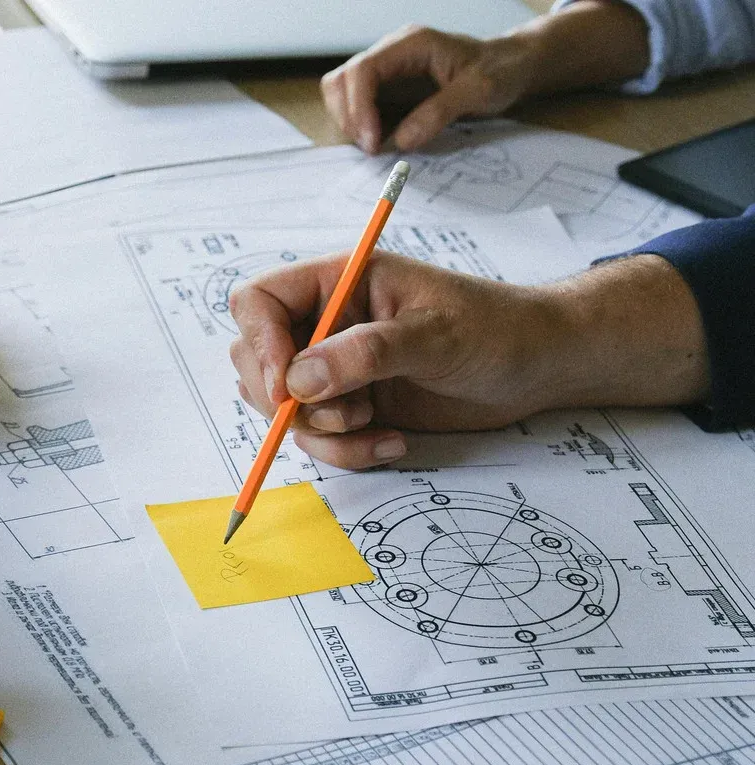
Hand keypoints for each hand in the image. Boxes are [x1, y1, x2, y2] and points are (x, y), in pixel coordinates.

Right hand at [228, 251, 708, 469]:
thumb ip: (366, 353)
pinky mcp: (351, 406)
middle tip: (338, 414)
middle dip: (285, 400)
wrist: (539, 368)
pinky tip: (391, 442)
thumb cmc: (497, 330)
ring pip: (282, 408)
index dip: (260, 343)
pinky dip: (345, 451)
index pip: (259, 302)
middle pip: (255, 360)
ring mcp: (336, 368)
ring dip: (321, 431)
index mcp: (340, 283)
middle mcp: (327, 323)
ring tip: (373, 425)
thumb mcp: (435, 335)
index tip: (287, 385)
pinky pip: (317, 438)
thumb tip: (299, 381)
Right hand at [321, 25, 536, 152]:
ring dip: (350, 123)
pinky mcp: (388, 89)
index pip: (362, 70)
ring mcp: (386, 71)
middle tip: (372, 148)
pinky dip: (360, 127)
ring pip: (342, 94)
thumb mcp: (480, 90)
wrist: (510, 66)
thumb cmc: (499, 71)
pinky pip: (357, 107)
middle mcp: (391, 53)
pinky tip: (381, 141)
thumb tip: (402, 140)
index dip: (358, 108)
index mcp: (410, 44)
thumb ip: (440, 112)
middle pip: (340, 80)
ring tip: (375, 146)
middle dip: (348, 117)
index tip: (372, 142)